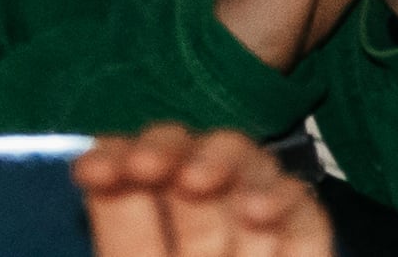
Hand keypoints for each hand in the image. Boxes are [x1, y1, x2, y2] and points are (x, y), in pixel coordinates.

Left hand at [73, 126, 331, 256]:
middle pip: (195, 161)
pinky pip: (307, 213)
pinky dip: (285, 201)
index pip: (132, 181)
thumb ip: (120, 235)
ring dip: (225, 162)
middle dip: (170, 150)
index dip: (118, 157)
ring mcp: (256, 240)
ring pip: (252, 172)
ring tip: (197, 182)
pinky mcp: (303, 250)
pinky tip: (256, 211)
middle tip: (146, 166)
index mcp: (144, 247)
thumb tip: (90, 165)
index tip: (93, 169)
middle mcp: (202, 236)